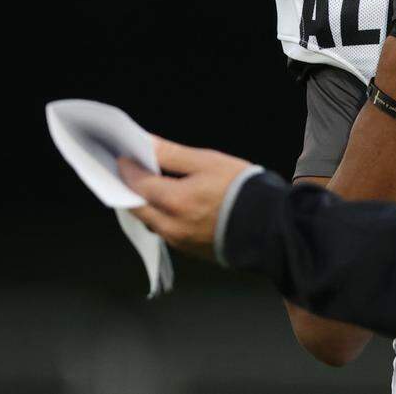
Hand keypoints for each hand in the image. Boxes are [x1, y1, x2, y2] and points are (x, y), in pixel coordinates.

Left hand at [118, 137, 253, 261]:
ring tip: (150, 187)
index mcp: (175, 201)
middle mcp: (172, 226)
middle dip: (129, 189)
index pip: (138, 183)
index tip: (123, 158)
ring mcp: (180, 242)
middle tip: (128, 173)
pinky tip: (171, 206)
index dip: (128, 169)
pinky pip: (166, 233)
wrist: (271, 224)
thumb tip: (146, 143)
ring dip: (145, 205)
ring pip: (150, 222)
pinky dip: (162, 218)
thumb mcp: (208, 162)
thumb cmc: (243, 189)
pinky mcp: (191, 251)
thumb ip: (173, 154)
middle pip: (137, 207)